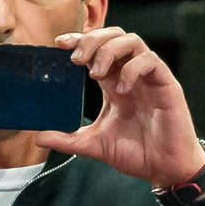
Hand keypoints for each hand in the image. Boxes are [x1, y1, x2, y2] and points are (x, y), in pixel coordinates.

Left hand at [37, 27, 204, 186]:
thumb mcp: (94, 144)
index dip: (79, 40)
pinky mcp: (166, 84)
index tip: (59, 44)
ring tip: (96, 74)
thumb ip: (67, 138)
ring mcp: (149, 78)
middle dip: (91, 41)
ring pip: (132, 41)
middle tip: (75, 60)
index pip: (97, 49)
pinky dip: (132, 69)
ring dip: (109, 50)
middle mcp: (131, 75)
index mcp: (115, 82)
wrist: (165, 169)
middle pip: (113, 36)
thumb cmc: (137, 154)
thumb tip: (38, 136)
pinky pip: (150, 61)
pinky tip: (121, 88)